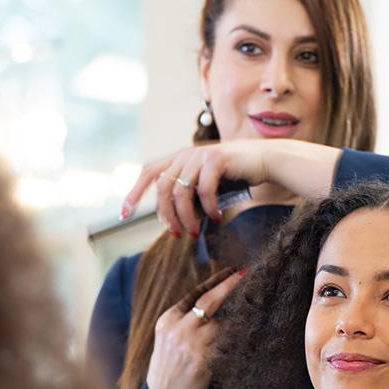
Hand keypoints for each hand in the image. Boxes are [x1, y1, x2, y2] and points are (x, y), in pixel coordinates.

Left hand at [121, 140, 268, 236]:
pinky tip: (217, 218)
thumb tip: (171, 223)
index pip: (149, 173)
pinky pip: (204, 189)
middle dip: (166, 216)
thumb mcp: (205, 186)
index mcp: (179, 158)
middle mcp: (186, 154)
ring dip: (186, 217)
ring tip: (194, 231)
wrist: (265, 160)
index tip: (124, 215)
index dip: (135, 193)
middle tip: (177, 235)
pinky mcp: (218, 159)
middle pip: (163, 188)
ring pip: (181, 192)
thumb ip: (187, 197)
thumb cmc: (234, 177)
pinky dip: (208, 208)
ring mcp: (201, 155)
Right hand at [146, 267, 243, 388]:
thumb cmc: (167, 368)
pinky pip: (226, 343)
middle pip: (209, 301)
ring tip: (252, 307)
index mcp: (168, 320)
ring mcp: (191, 345)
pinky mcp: (204, 362)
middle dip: (229, 286)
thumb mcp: (167, 338)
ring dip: (237, 315)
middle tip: (246, 275)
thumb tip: (214, 302)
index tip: (233, 271)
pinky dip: (238, 336)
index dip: (216, 281)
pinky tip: (248, 331)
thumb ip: (185, 320)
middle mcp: (178, 329)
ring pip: (222, 322)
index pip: (195, 294)